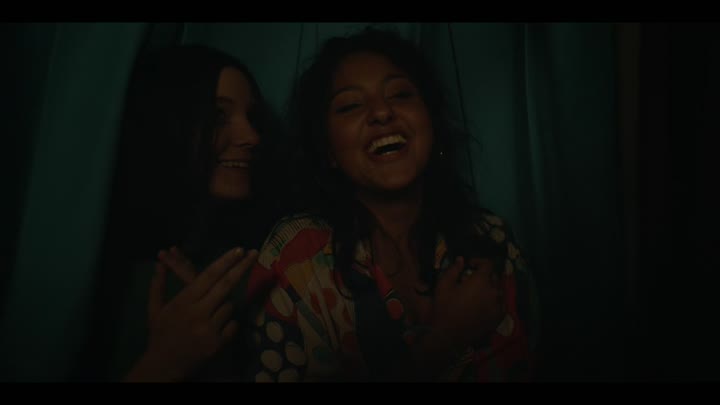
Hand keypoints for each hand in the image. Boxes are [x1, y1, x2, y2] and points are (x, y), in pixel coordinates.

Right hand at [125, 247, 257, 381]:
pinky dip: (228, 324)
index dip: (225, 261)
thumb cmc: (160, 334)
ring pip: (230, 305)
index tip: (239, 250)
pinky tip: (215, 329)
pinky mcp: (218, 343)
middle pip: (226, 285)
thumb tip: (159, 264)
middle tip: (254, 253)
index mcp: (183, 301)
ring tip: (209, 315)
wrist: (163, 366)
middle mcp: (198, 312)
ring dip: (224, 306)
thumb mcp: (155, 310)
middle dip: (241, 267)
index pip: (208, 276)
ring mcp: (210, 328)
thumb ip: (157, 286)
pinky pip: (233, 324)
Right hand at [429, 256, 504, 350]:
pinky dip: (495, 302)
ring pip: (498, 291)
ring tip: (479, 294)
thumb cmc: (444, 307)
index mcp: (481, 281)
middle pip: (494, 277)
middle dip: (484, 276)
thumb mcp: (444, 285)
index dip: (479, 262)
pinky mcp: (498, 318)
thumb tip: (461, 260)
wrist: (449, 334)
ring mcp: (498, 305)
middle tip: (472, 281)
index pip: (488, 264)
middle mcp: (494, 291)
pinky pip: (501, 305)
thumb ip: (454, 270)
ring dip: (490, 289)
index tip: (470, 266)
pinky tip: (485, 306)